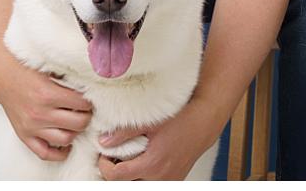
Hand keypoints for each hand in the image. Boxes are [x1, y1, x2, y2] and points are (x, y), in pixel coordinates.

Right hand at [0, 52, 92, 160]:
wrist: (3, 75)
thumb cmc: (29, 68)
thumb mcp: (50, 68)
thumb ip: (68, 78)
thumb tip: (91, 85)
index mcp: (48, 94)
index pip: (82, 104)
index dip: (90, 101)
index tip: (89, 99)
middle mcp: (40, 113)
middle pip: (78, 123)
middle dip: (87, 116)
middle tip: (86, 111)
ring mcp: (32, 127)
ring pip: (66, 139)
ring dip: (75, 132)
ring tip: (76, 123)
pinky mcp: (24, 135)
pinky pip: (44, 153)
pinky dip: (59, 153)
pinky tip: (67, 145)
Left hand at [96, 105, 214, 179]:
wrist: (202, 124)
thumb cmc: (179, 120)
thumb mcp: (149, 122)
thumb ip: (124, 132)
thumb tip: (103, 142)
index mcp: (152, 164)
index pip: (116, 177)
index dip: (105, 166)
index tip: (105, 155)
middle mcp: (160, 178)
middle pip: (126, 187)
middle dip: (115, 176)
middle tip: (113, 160)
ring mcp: (168, 182)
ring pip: (139, 188)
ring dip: (129, 180)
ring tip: (127, 164)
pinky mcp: (174, 181)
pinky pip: (152, 185)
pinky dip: (143, 179)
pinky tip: (141, 165)